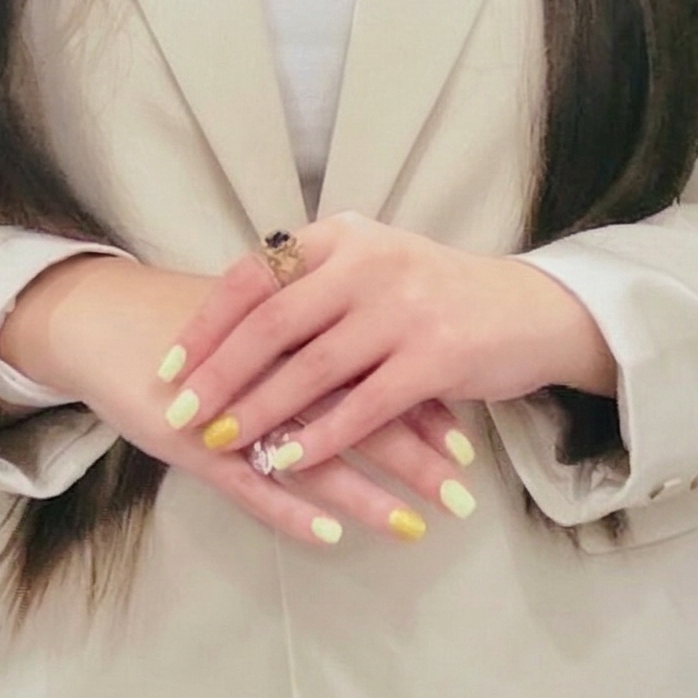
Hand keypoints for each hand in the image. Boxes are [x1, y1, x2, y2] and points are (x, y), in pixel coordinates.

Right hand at [0, 253, 469, 547]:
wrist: (104, 319)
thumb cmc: (187, 326)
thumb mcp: (254, 322)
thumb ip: (311, 340)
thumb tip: (381, 362)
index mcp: (294, 330)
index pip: (371, 370)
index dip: (419, 407)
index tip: (464, 444)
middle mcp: (272, 368)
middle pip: (356, 413)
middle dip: (412, 459)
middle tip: (462, 496)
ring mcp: (234, 409)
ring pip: (312, 455)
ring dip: (367, 494)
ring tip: (415, 527)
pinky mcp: (194, 443)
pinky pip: (248, 483)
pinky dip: (288, 508)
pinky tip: (329, 535)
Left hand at [158, 212, 619, 478]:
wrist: (528, 310)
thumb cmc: (434, 294)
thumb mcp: (372, 263)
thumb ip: (311, 281)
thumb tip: (226, 317)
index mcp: (344, 235)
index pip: (255, 275)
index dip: (207, 323)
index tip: (169, 364)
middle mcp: (370, 262)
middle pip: (273, 323)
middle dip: (219, 374)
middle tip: (181, 413)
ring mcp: (404, 310)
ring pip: (312, 369)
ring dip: (260, 412)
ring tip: (221, 444)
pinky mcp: (436, 359)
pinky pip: (362, 407)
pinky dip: (319, 438)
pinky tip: (286, 462)